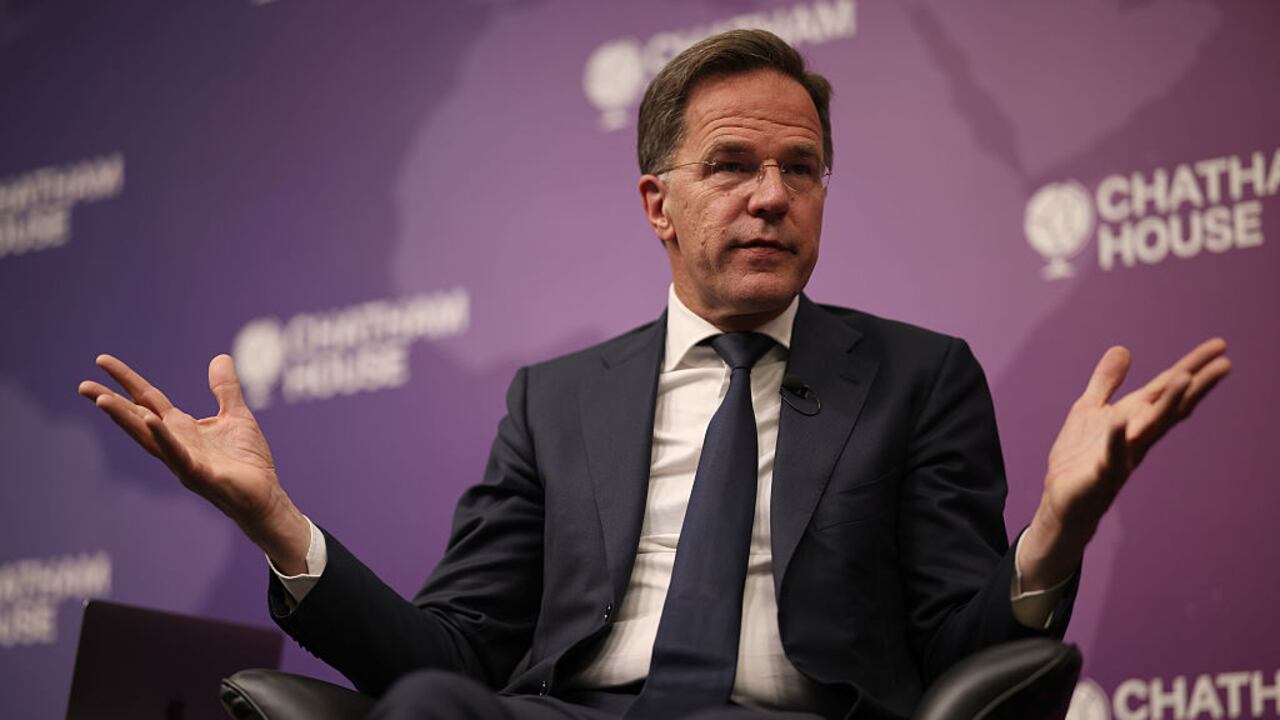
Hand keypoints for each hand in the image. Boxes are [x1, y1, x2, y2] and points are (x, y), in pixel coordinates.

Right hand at [78, 354, 309, 572]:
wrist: (265, 495)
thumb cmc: (248, 461)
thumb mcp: (237, 415)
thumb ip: (225, 389)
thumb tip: (219, 357)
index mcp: (182, 427)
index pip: (148, 398)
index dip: (127, 380)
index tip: (102, 361)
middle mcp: (175, 442)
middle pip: (137, 417)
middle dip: (110, 402)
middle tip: (82, 386)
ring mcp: (183, 460)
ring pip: (148, 437)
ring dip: (125, 419)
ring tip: (101, 400)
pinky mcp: (199, 474)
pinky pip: (178, 455)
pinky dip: (164, 438)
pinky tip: (152, 422)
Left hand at [1019, 338, 1230, 589]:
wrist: (1063, 500)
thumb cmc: (1080, 456)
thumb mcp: (1089, 409)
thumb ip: (1106, 382)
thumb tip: (1123, 348)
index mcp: (1134, 417)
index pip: (1167, 388)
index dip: (1191, 365)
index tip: (1220, 345)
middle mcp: (1137, 435)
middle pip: (1172, 406)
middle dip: (1196, 384)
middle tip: (1225, 363)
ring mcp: (1123, 454)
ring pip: (1151, 427)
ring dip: (1168, 403)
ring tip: (1185, 377)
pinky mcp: (1101, 473)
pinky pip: (1111, 453)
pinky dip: (1116, 437)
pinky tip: (1120, 420)